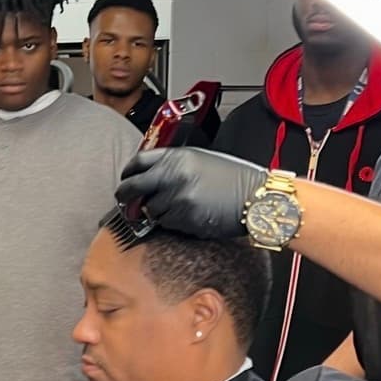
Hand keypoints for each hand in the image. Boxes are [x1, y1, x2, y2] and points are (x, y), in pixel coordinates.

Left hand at [115, 148, 262, 239]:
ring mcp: (178, 199)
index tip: (126, 178)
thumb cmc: (232, 177)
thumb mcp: (200, 159)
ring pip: (150, 209)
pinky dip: (171, 221)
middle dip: (125, 195)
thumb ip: (172, 164)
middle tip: (124, 201)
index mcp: (177, 157)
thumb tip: (148, 175)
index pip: (138, 162)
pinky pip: (166, 223)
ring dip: (155, 210)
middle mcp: (173, 176)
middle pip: (133, 187)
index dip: (128, 172)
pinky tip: (187, 214)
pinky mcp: (184, 219)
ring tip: (175, 206)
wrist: (255, 196)